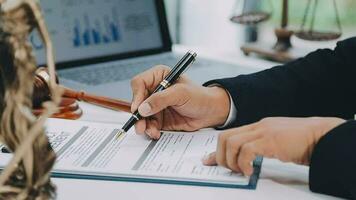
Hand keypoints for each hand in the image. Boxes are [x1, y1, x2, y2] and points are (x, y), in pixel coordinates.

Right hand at [130, 65, 229, 138]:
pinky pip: (149, 125)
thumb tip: (143, 108)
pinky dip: (150, 130)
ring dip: (144, 125)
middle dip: (138, 115)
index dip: (137, 96)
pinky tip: (156, 133)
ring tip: (151, 131)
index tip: (138, 109)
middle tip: (140, 125)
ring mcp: (156, 105)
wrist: (210, 112)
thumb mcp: (181, 94)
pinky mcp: (159, 118)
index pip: (139, 83)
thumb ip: (161, 99)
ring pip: (141, 115)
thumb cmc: (200, 97)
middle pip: (137, 101)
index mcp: (159, 76)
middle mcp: (155, 90)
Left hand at [203, 117, 344, 175]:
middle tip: (229, 169)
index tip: (208, 161)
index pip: (229, 135)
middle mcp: (257, 126)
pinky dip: (244, 163)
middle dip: (221, 157)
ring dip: (231, 161)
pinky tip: (250, 171)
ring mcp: (263, 132)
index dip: (216, 150)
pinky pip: (247, 150)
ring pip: (231, 142)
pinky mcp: (271, 140)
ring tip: (241, 171)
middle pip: (225, 137)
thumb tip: (246, 161)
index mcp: (257, 126)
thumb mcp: (276, 142)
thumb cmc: (301, 141)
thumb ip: (260, 147)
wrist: (321, 135)